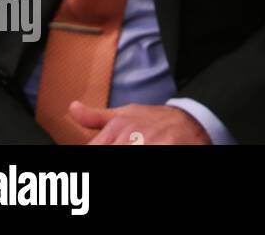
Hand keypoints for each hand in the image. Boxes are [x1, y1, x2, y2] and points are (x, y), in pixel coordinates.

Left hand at [68, 101, 211, 144]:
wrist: (192, 122)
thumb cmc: (156, 120)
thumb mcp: (126, 114)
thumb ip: (95, 117)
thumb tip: (72, 108)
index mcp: (118, 127)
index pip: (93, 148)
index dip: (94, 155)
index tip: (103, 155)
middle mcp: (132, 136)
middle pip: (109, 153)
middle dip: (116, 152)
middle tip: (128, 146)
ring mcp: (149, 144)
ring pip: (124, 153)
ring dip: (131, 153)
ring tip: (138, 148)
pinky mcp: (166, 149)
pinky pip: (147, 157)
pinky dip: (146, 154)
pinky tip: (149, 152)